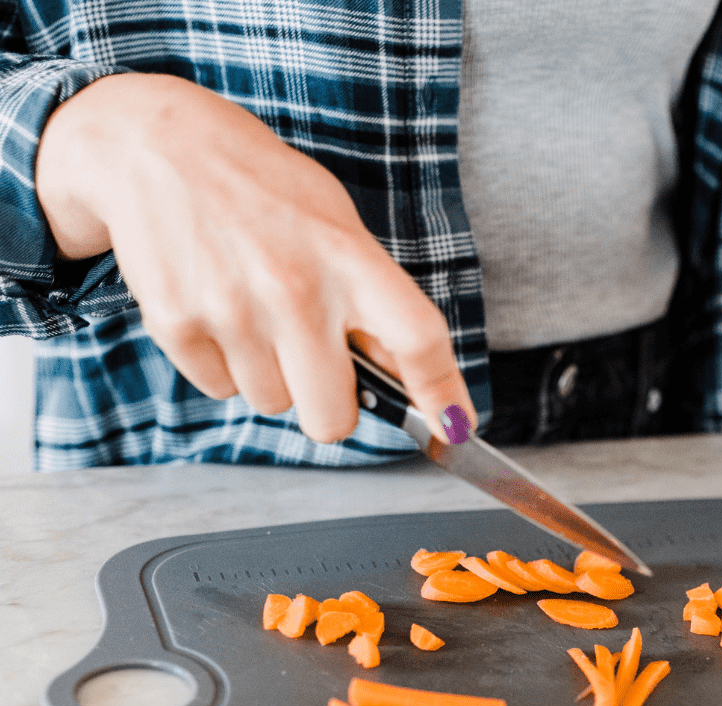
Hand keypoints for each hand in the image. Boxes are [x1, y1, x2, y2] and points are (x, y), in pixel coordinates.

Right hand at [35, 73, 474, 444]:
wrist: (154, 146)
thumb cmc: (263, 190)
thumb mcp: (335, 224)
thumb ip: (371, 300)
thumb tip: (405, 381)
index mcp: (348, 257)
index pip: (416, 340)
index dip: (441, 395)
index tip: (454, 430)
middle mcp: (294, 288)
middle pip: (332, 417)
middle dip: (329, 403)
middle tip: (315, 360)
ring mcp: (232, 310)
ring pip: (273, 404)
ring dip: (271, 375)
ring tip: (254, 310)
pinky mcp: (177, 324)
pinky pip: (220, 390)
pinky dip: (223, 364)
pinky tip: (217, 307)